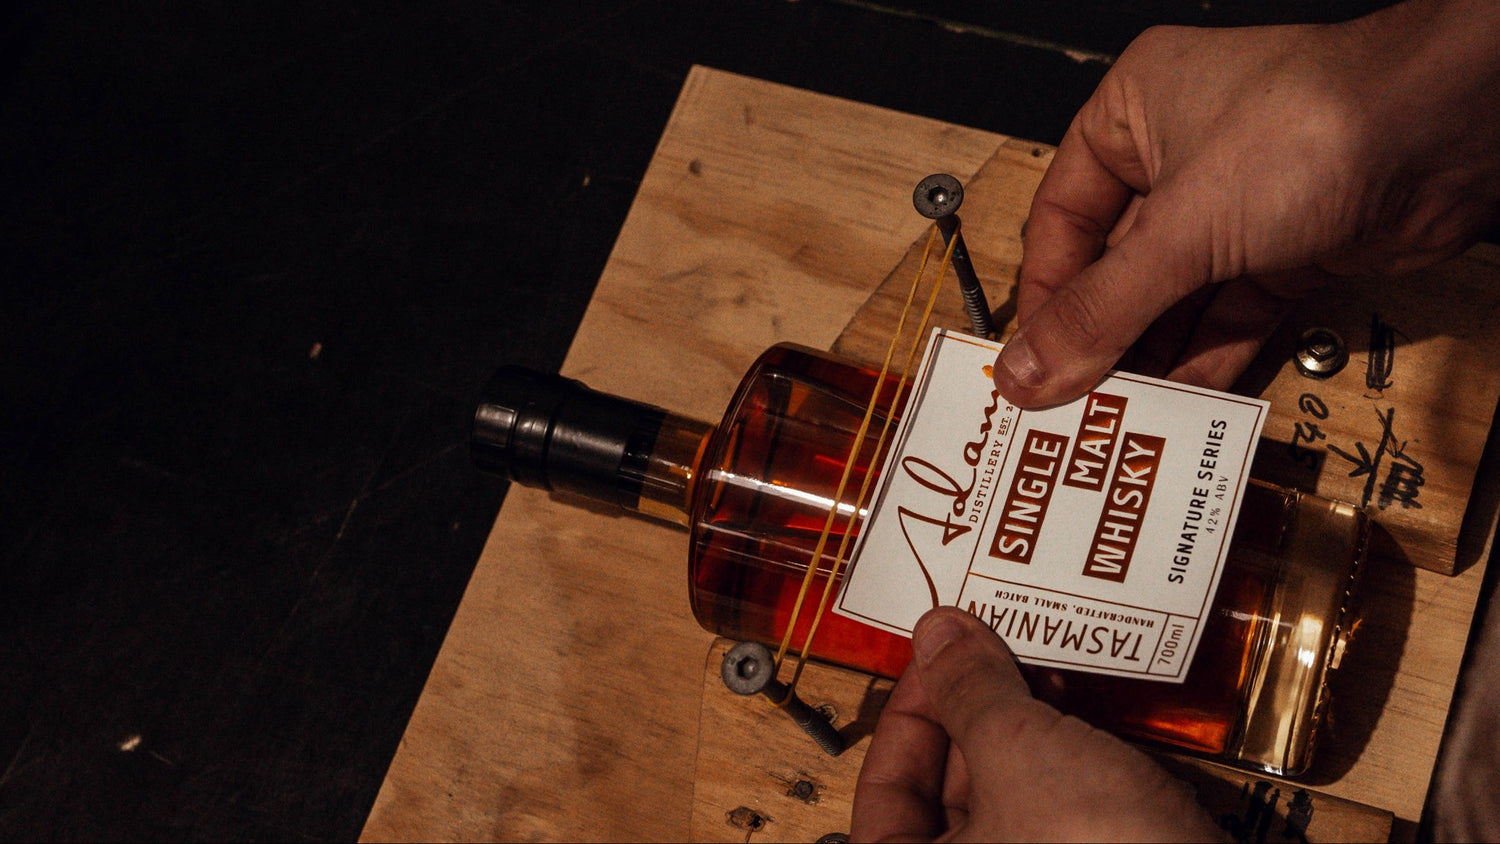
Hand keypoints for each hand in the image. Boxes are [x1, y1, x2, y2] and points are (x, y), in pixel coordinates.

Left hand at [850, 607, 1221, 842]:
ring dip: (1020, 730)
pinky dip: (1063, 763)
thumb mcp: (1015, 748)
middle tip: (992, 646)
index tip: (939, 655)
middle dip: (970, 713)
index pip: (883, 789)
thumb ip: (968, 686)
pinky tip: (1081, 712)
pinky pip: (1057, 814)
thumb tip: (935, 632)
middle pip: (943, 792)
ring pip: (1006, 799)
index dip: (909, 711)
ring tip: (1040, 667)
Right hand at [995, 0, 1499, 407]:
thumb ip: (1101, 309)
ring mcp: (1239, 202)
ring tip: (1115, 412)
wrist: (1447, 133)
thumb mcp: (1180, 230)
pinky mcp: (1289, 246)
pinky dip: (1209, 356)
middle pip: (1117, 263)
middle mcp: (1182, 153)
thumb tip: (1029, 370)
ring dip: (1150, 354)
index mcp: (1134, 113)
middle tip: (1069, 397)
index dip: (1045, 293)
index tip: (1028, 360)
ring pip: (1174, 294)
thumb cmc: (1313, 126)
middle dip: (1099, 334)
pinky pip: (1230, 312)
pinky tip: (1180, 400)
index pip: (1061, 217)